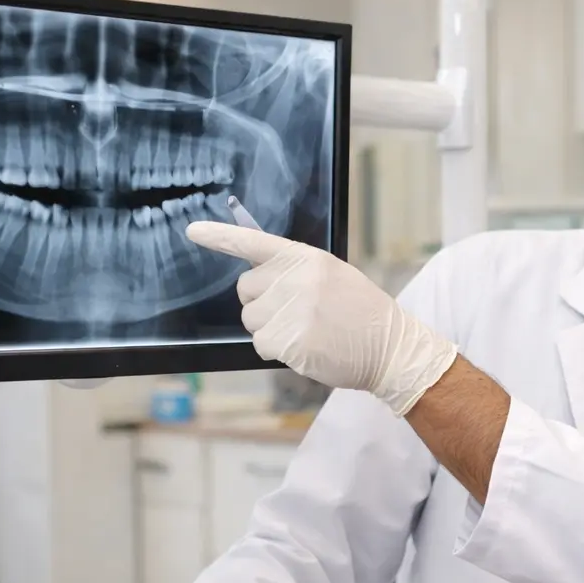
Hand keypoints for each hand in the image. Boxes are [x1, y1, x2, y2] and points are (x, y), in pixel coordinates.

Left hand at [185, 221, 457, 416]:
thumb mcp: (334, 277)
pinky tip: (305, 348)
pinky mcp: (289, 340)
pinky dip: (277, 351)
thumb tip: (260, 278)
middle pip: (245, 289)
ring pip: (251, 320)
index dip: (219, 236)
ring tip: (306, 332)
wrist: (391, 348)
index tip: (192, 231)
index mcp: (306, 259)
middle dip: (261, 304)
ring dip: (269, 330)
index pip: (254, 242)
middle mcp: (295, 280)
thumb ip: (297, 272)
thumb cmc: (363, 314)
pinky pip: (261, 345)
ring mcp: (292, 310)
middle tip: (294, 314)